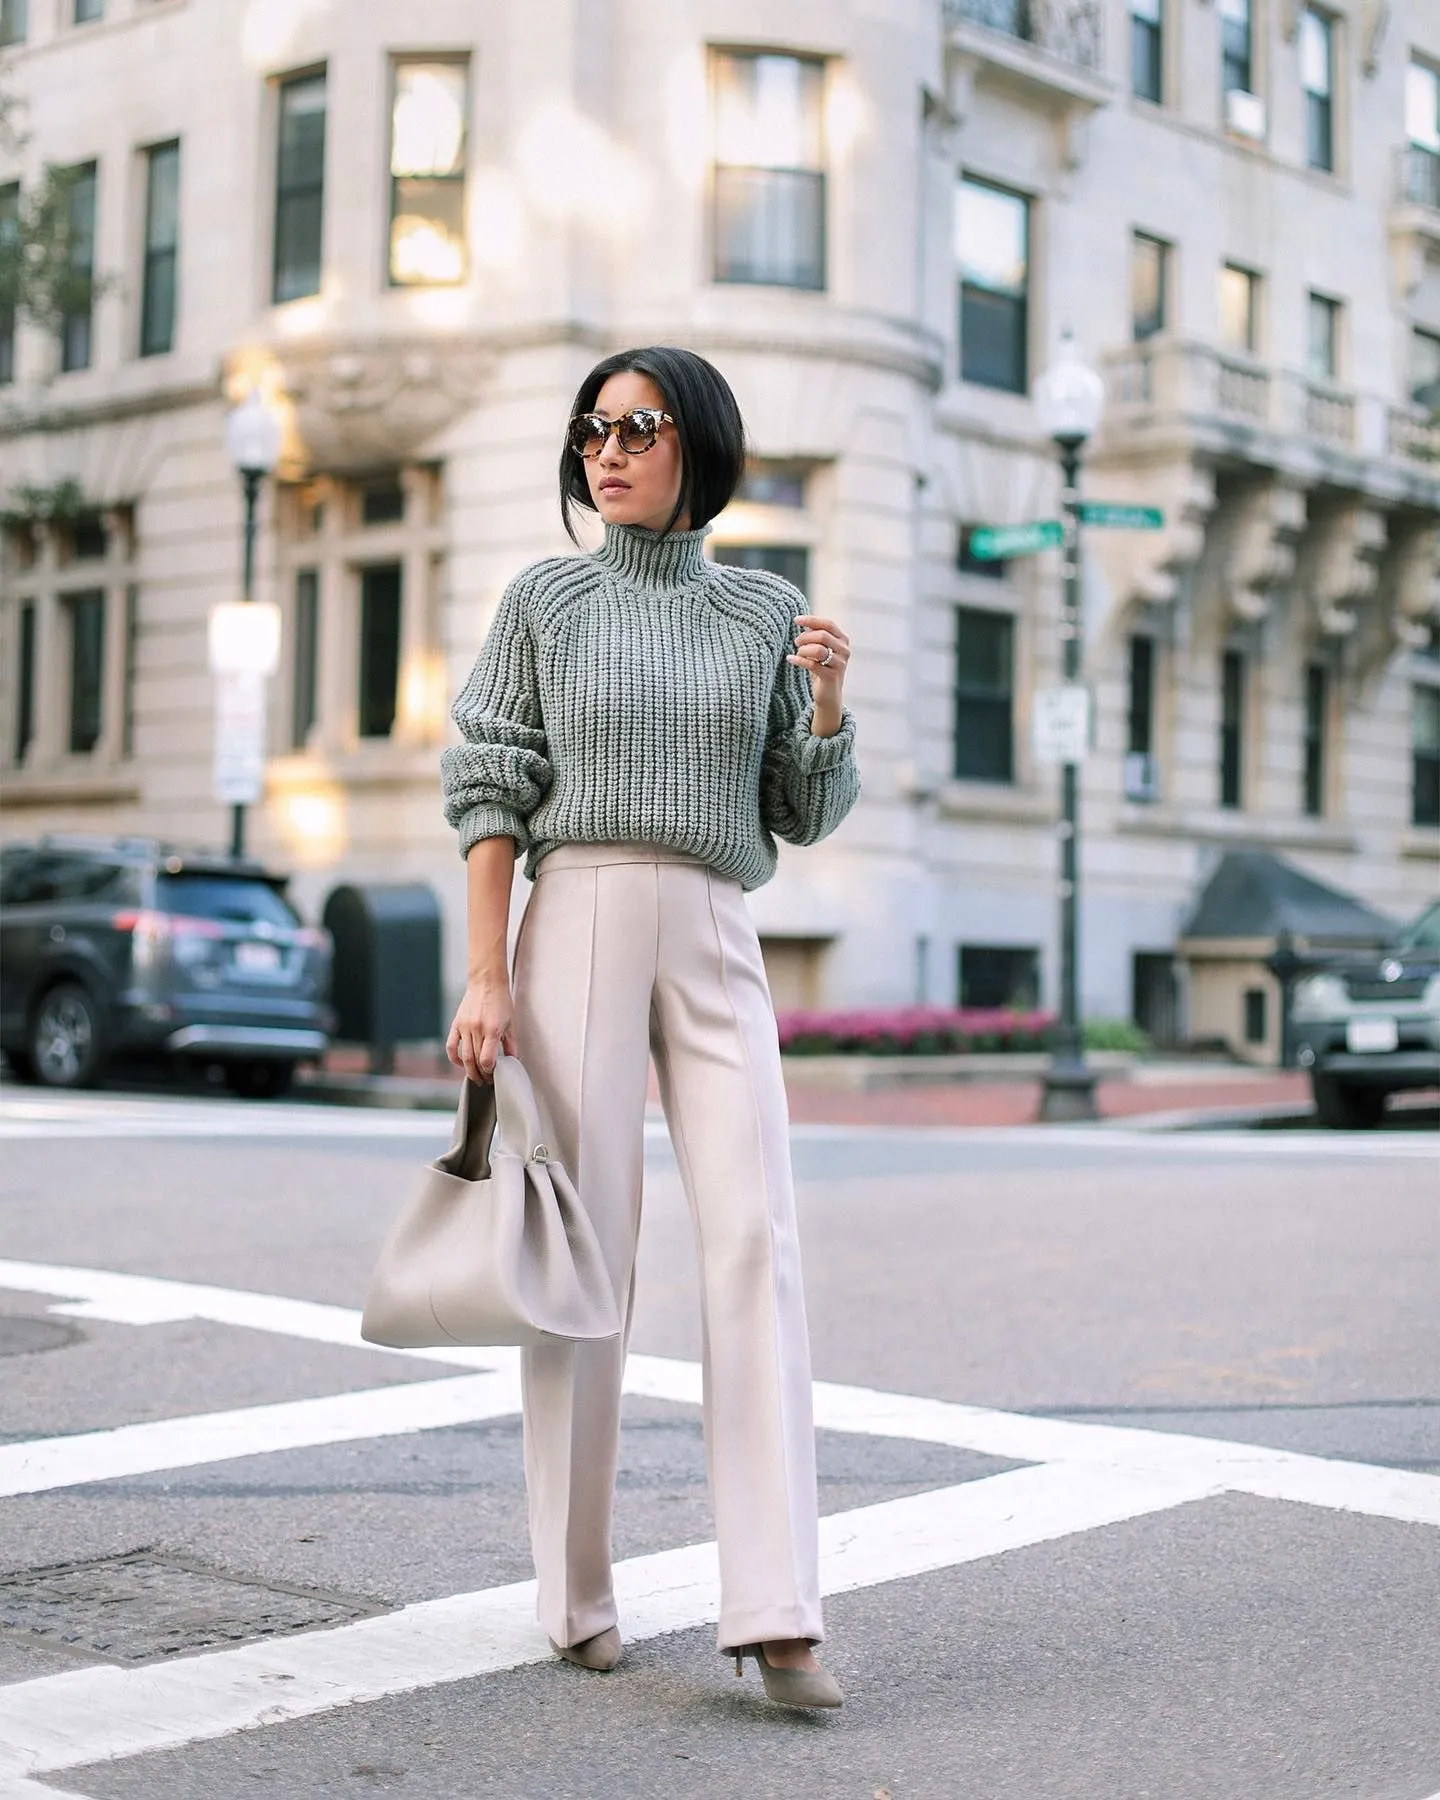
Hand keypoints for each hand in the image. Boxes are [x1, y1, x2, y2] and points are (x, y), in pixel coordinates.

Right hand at [446, 977, 515, 1082]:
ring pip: (464, 1057)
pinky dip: (454, 1059)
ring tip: (476, 1077)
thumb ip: (512, 1046)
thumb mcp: (511, 1024)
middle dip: (481, 1075)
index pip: (487, 1060)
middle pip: (475, 1061)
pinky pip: (451, 1046)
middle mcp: (477, 1029)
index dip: (490, 1072)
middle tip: (486, 1081)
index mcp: (493, 1029)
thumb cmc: (502, 1002)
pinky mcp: (456, 1024)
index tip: (495, 1075)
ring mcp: (465, 1027)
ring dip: (469, 1071)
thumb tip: (514, 1064)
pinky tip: (461, 1064)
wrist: (487, 982)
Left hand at [788, 614, 849, 735]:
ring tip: (797, 653)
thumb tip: (804, 622)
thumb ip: (815, 636)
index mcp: (843, 640)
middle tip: (796, 642)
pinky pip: (813, 665)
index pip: (828, 624)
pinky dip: (799, 660)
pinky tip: (790, 659)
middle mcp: (845, 651)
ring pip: (819, 650)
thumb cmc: (822, 668)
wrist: (828, 695)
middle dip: (805, 637)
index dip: (811, 620)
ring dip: (803, 649)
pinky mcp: (832, 677)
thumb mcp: (819, 649)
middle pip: (823, 635)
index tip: (796, 620)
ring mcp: (840, 664)